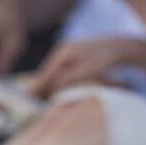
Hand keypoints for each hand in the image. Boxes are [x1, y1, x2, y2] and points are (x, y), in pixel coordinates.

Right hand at [27, 37, 145, 96]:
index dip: (37, 86)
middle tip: (29, 99)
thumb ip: (70, 78)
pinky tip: (55, 85)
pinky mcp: (73, 51)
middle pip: (48, 70)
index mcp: (64, 52)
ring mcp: (68, 48)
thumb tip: (53, 86)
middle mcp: (62, 48)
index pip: (46, 72)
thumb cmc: (105, 60)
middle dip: (40, 84)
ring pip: (54, 68)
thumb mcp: (87, 71)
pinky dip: (57, 76)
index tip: (26, 97)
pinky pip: (61, 66)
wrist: (119, 46)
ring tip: (38, 94)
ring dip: (48, 81)